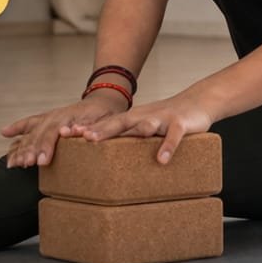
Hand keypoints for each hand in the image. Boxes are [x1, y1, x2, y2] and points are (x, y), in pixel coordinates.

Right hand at [0, 91, 128, 168]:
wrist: (105, 99)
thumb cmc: (107, 114)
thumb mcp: (108, 121)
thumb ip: (96, 128)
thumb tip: (84, 135)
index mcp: (69, 116)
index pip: (54, 132)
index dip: (46, 146)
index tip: (42, 161)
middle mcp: (56, 116)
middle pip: (39, 134)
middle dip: (30, 151)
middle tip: (24, 165)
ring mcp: (49, 117)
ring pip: (31, 132)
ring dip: (21, 147)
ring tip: (11, 163)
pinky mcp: (47, 119)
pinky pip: (29, 123)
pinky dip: (17, 128)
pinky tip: (5, 133)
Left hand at [71, 91, 213, 164]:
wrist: (197, 102)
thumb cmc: (166, 119)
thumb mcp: (143, 127)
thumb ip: (126, 138)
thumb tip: (101, 154)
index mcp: (131, 119)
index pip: (104, 124)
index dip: (85, 129)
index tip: (64, 134)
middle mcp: (143, 117)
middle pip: (118, 123)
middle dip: (100, 130)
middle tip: (82, 137)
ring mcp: (161, 119)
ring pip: (145, 125)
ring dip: (132, 133)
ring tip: (119, 144)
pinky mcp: (180, 124)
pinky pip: (173, 136)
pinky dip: (167, 147)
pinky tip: (162, 160)